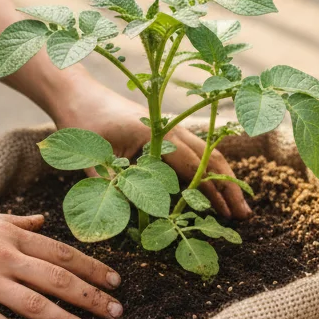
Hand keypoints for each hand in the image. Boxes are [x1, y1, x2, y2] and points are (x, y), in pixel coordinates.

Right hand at [0, 203, 123, 318]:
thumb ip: (12, 221)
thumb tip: (41, 220)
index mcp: (6, 233)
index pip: (60, 251)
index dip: (91, 268)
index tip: (115, 282)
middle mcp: (1, 255)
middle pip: (58, 278)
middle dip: (92, 297)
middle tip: (117, 312)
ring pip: (38, 304)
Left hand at [52, 82, 252, 219]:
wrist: (75, 94)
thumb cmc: (81, 125)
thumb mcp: (93, 161)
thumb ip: (114, 189)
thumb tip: (135, 224)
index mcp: (154, 133)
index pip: (193, 165)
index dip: (213, 191)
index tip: (228, 214)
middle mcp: (169, 128)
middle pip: (209, 158)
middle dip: (228, 188)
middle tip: (243, 216)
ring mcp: (169, 128)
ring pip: (205, 155)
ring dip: (221, 180)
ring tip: (234, 207)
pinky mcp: (163, 132)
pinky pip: (192, 153)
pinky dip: (205, 172)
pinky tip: (211, 191)